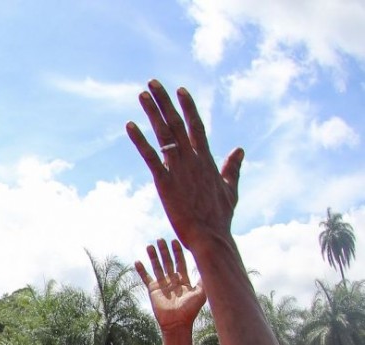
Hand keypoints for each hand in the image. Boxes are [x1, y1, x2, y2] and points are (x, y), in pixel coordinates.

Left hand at [126, 80, 243, 252]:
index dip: (188, 107)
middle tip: (153, 83)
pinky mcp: (165, 182)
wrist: (210, 237)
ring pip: (165, 134)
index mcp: (206, 160)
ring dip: (152, 113)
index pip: (196, 126)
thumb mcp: (230, 189)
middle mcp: (193, 159)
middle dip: (165, 102)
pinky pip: (151, 156)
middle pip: (178, 123)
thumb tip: (240, 149)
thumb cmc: (219, 217)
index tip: (180, 89)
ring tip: (142, 94)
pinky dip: (140, 140)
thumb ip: (232, 167)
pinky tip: (130, 126)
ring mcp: (179, 169)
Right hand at [136, 238, 205, 331]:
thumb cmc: (191, 310)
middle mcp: (173, 281)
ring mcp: (162, 285)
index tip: (175, 241)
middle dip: (165, 251)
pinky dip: (141, 271)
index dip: (178, 252)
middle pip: (168, 262)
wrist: (177, 322)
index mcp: (184, 280)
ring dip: (153, 257)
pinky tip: (137, 262)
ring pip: (157, 267)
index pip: (181, 262)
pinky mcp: (153, 290)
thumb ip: (205, 280)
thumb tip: (211, 265)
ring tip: (150, 246)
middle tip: (161, 239)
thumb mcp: (201, 293)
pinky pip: (146, 278)